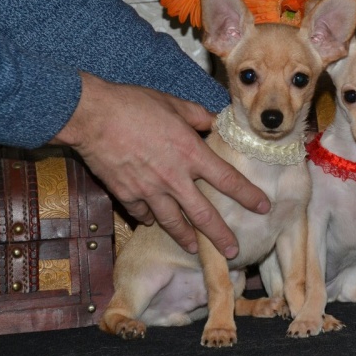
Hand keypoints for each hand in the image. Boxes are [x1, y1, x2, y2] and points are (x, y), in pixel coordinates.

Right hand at [51, 72, 269, 257]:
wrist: (92, 115)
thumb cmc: (134, 104)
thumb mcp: (174, 104)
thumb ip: (197, 116)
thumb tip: (212, 121)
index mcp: (192, 153)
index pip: (229, 180)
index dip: (249, 196)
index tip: (264, 207)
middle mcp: (175, 177)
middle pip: (205, 215)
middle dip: (221, 236)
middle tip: (234, 251)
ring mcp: (149, 190)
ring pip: (173, 223)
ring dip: (187, 238)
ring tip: (196, 249)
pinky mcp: (126, 194)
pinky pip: (142, 214)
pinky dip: (150, 220)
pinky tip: (154, 223)